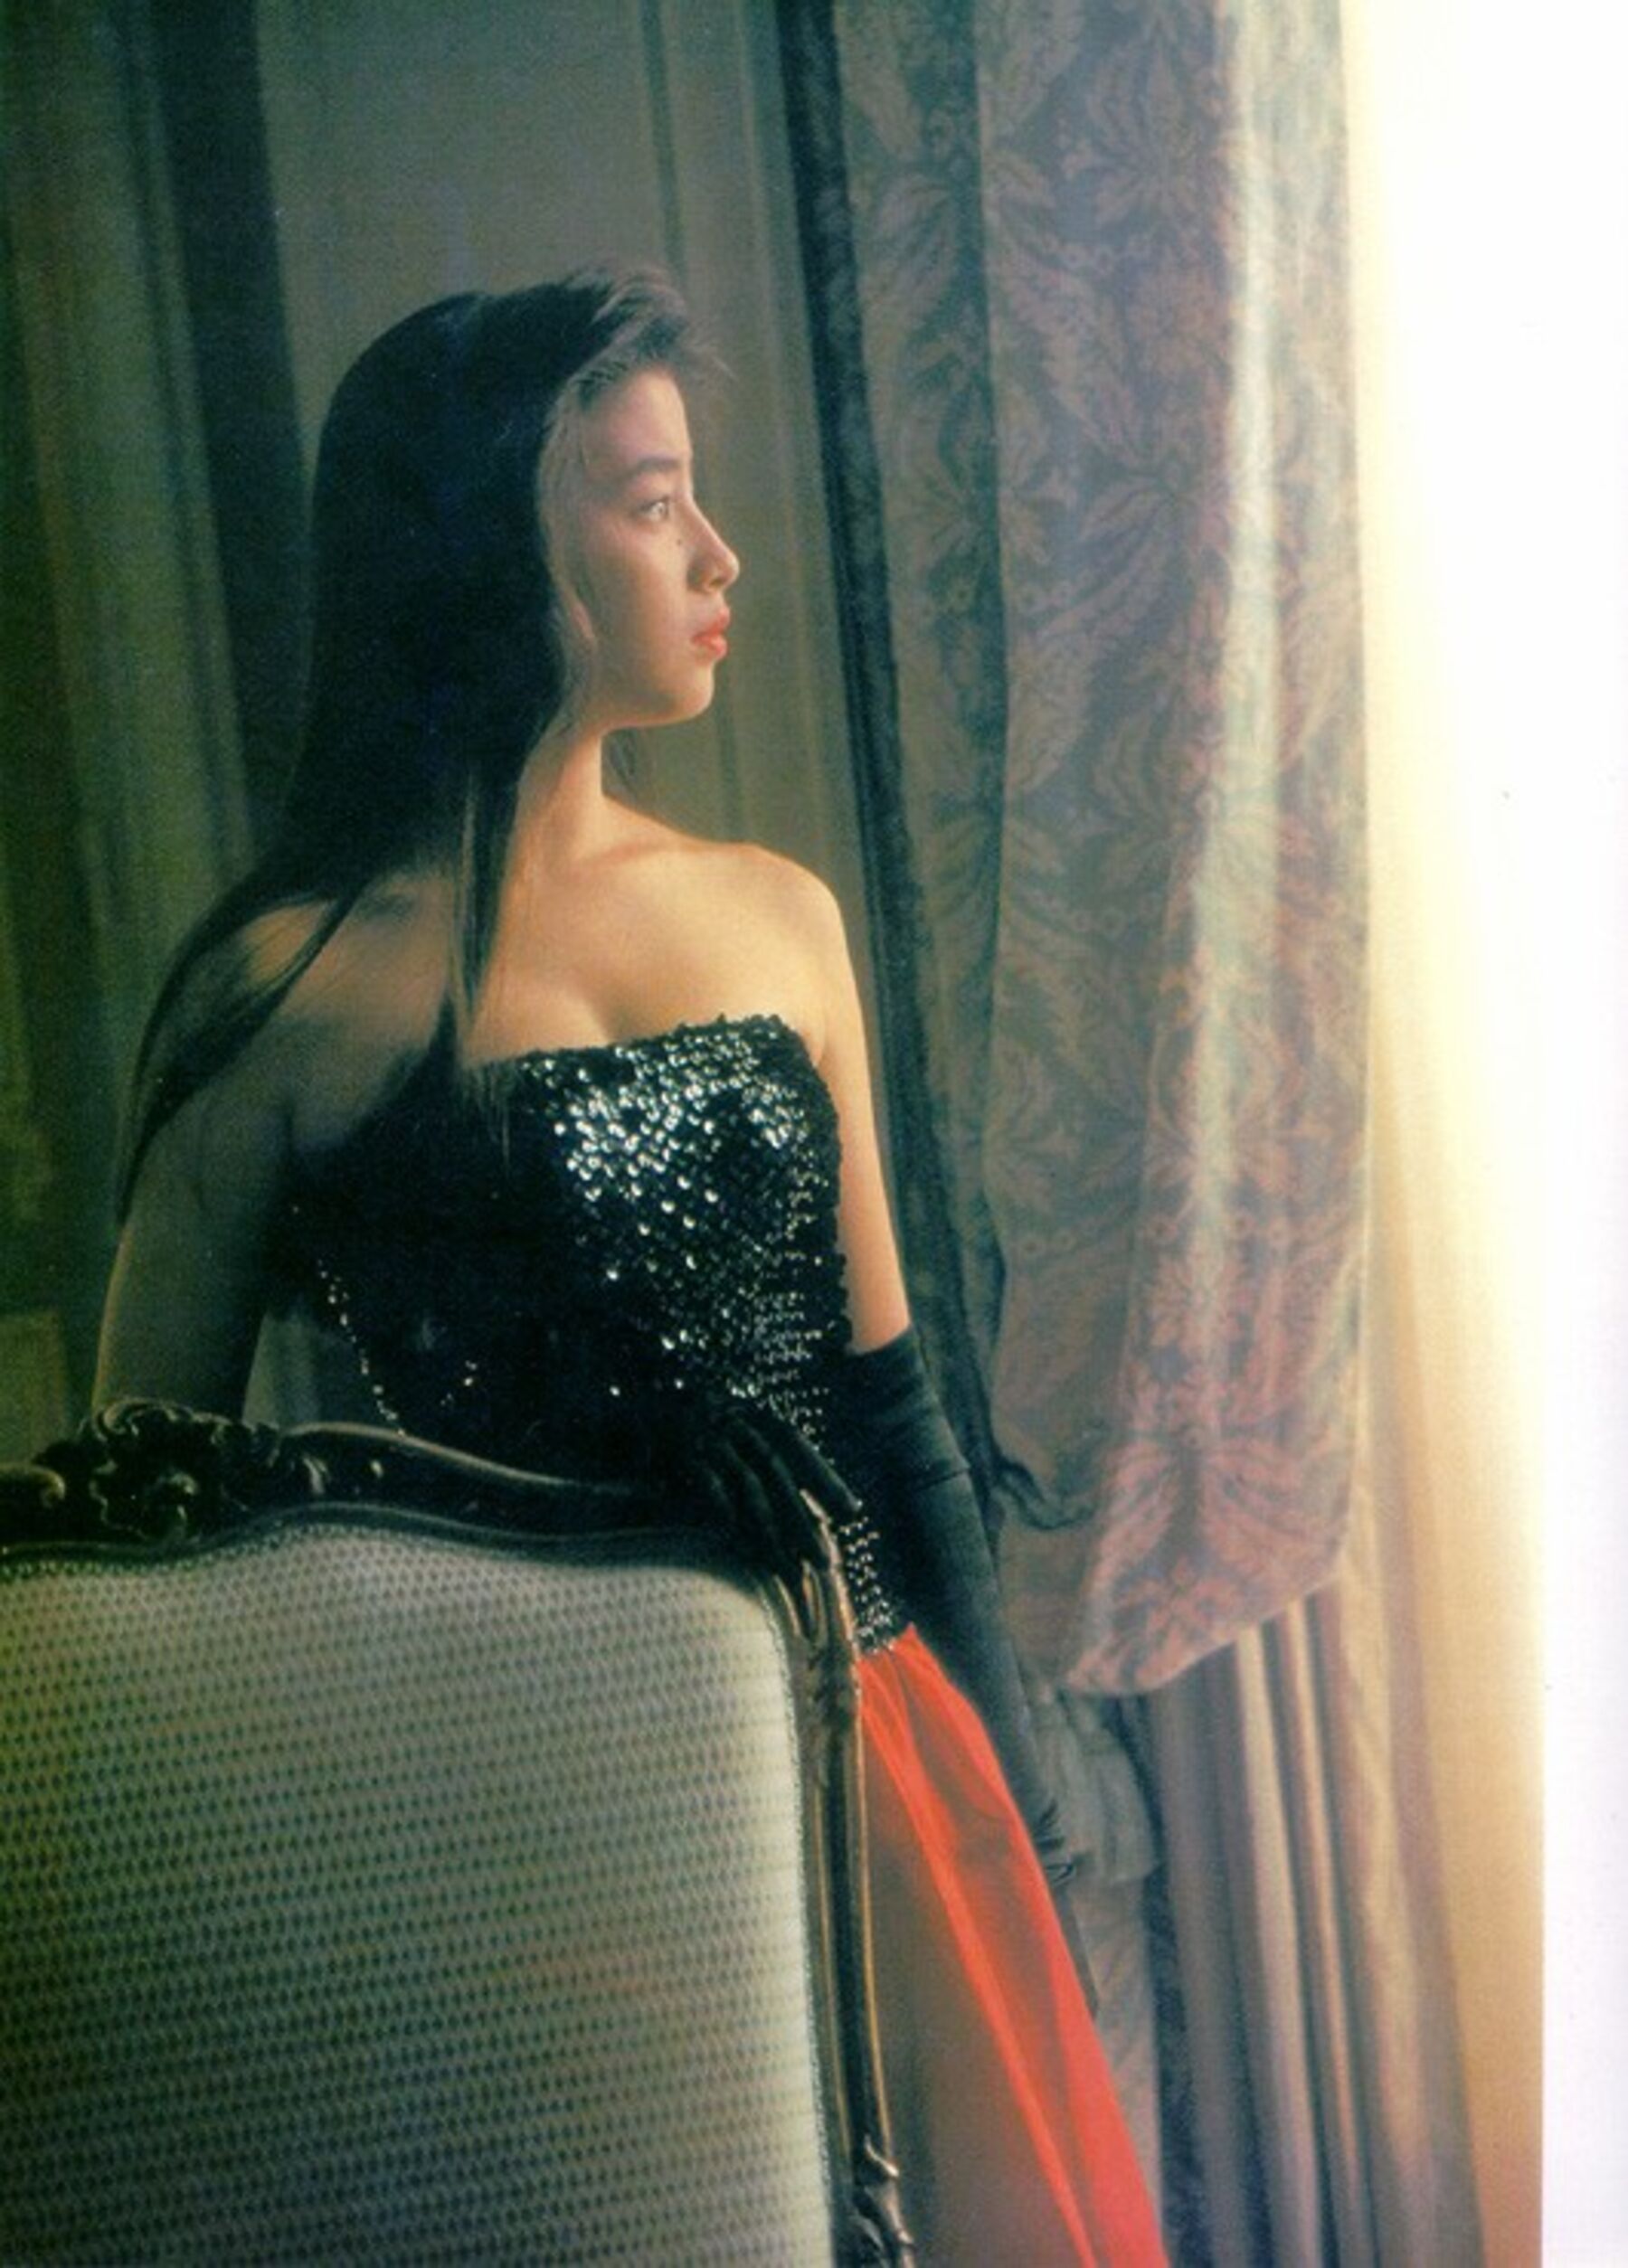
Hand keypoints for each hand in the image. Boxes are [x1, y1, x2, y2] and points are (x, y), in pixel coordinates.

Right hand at [655, 1395, 861, 1589]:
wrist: (613, 1413)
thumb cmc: (668, 1433)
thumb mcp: (715, 1433)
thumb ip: (750, 1459)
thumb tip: (795, 1505)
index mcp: (743, 1410)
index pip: (792, 1441)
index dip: (823, 1475)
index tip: (851, 1512)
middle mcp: (727, 1415)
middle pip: (775, 1469)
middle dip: (801, 1516)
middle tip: (823, 1558)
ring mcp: (700, 1429)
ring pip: (747, 1481)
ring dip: (770, 1527)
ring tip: (788, 1567)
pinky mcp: (672, 1446)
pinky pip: (705, 1479)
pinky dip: (722, 1505)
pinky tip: (736, 1535)